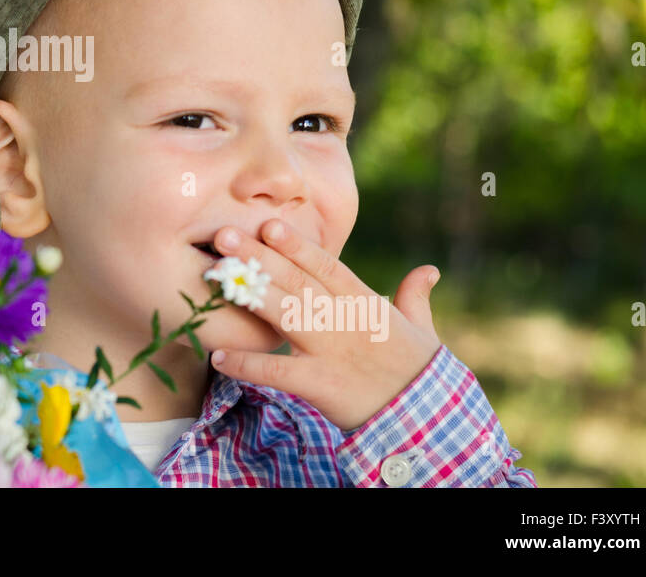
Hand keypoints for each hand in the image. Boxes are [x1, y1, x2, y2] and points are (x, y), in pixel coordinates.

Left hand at [206, 218, 441, 431]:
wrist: (426, 420)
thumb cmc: (418, 372)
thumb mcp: (420, 330)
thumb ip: (414, 296)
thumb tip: (428, 270)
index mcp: (365, 304)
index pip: (326, 266)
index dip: (297, 245)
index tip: (268, 224)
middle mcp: (345, 321)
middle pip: (296, 281)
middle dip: (259, 256)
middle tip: (224, 234)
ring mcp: (331, 351)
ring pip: (285, 314)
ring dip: (249, 293)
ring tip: (217, 274)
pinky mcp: (320, 384)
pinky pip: (277, 372)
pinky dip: (247, 364)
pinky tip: (218, 356)